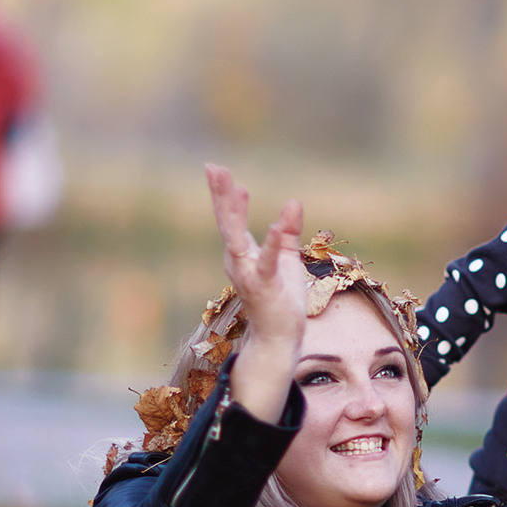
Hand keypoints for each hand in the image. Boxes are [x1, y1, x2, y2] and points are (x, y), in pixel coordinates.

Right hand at [206, 163, 305, 421]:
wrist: (280, 338)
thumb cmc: (281, 300)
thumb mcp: (287, 260)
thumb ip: (288, 233)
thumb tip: (293, 202)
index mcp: (242, 255)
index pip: (230, 220)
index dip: (223, 195)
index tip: (215, 168)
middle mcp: (238, 263)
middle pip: (226, 224)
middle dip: (220, 196)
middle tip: (213, 168)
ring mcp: (249, 276)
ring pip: (238, 241)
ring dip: (237, 216)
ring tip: (238, 188)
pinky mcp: (266, 288)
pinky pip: (269, 263)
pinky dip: (275, 243)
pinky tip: (280, 224)